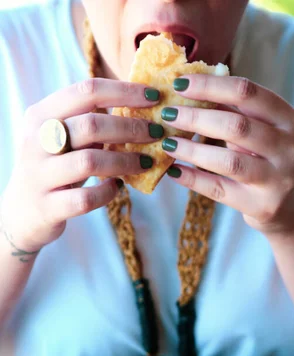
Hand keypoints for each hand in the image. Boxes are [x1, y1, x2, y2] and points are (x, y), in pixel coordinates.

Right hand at [0, 78, 161, 252]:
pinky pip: (86, 198)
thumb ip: (89, 121)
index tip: (153, 96)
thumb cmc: (53, 168)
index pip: (86, 91)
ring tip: (146, 162)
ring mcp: (41, 175)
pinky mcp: (49, 207)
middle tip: (157, 133)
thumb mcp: (61, 138)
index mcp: (41, 115)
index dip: (124, 91)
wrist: (21, 212)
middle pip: (92, 125)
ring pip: (90, 161)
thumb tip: (139, 105)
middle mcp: (37, 141)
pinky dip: (108, 193)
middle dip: (131, 128)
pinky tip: (118, 187)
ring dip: (125, 161)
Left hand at [162, 75, 293, 236]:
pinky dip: (194, 179)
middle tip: (168, 114)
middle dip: (197, 118)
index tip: (179, 83)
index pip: (248, 93)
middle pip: (237, 126)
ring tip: (167, 143)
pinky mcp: (261, 206)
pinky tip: (174, 171)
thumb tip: (189, 86)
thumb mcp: (263, 131)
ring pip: (229, 161)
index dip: (211, 85)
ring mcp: (277, 180)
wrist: (293, 207)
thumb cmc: (269, 159)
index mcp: (288, 120)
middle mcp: (287, 149)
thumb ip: (236, 111)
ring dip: (193, 150)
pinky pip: (220, 190)